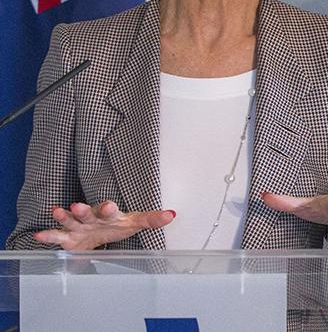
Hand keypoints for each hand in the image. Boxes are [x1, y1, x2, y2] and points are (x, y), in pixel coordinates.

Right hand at [34, 201, 174, 249]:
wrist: (98, 233)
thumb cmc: (117, 225)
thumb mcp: (134, 223)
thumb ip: (151, 220)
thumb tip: (172, 215)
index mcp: (109, 214)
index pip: (110, 210)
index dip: (110, 208)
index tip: (110, 206)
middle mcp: (92, 218)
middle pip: (87, 213)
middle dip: (83, 210)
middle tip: (76, 205)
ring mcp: (79, 227)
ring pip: (70, 221)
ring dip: (64, 217)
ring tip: (57, 211)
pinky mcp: (68, 238)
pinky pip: (57, 236)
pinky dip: (49, 236)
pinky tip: (39, 236)